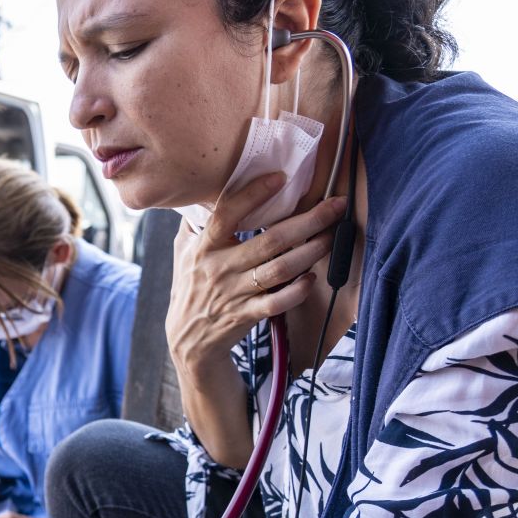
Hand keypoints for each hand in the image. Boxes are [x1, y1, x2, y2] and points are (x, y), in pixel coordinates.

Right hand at [165, 172, 347, 374]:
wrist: (187, 339)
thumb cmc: (190, 288)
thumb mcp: (183, 252)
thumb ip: (195, 223)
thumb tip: (204, 190)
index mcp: (204, 248)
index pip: (226, 215)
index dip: (253, 195)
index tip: (279, 177)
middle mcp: (219, 269)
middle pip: (269, 241)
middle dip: (308, 221)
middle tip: (335, 206)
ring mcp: (234, 294)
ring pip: (279, 270)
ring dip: (310, 252)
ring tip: (330, 238)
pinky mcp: (246, 315)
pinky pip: (276, 303)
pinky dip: (297, 291)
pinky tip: (312, 279)